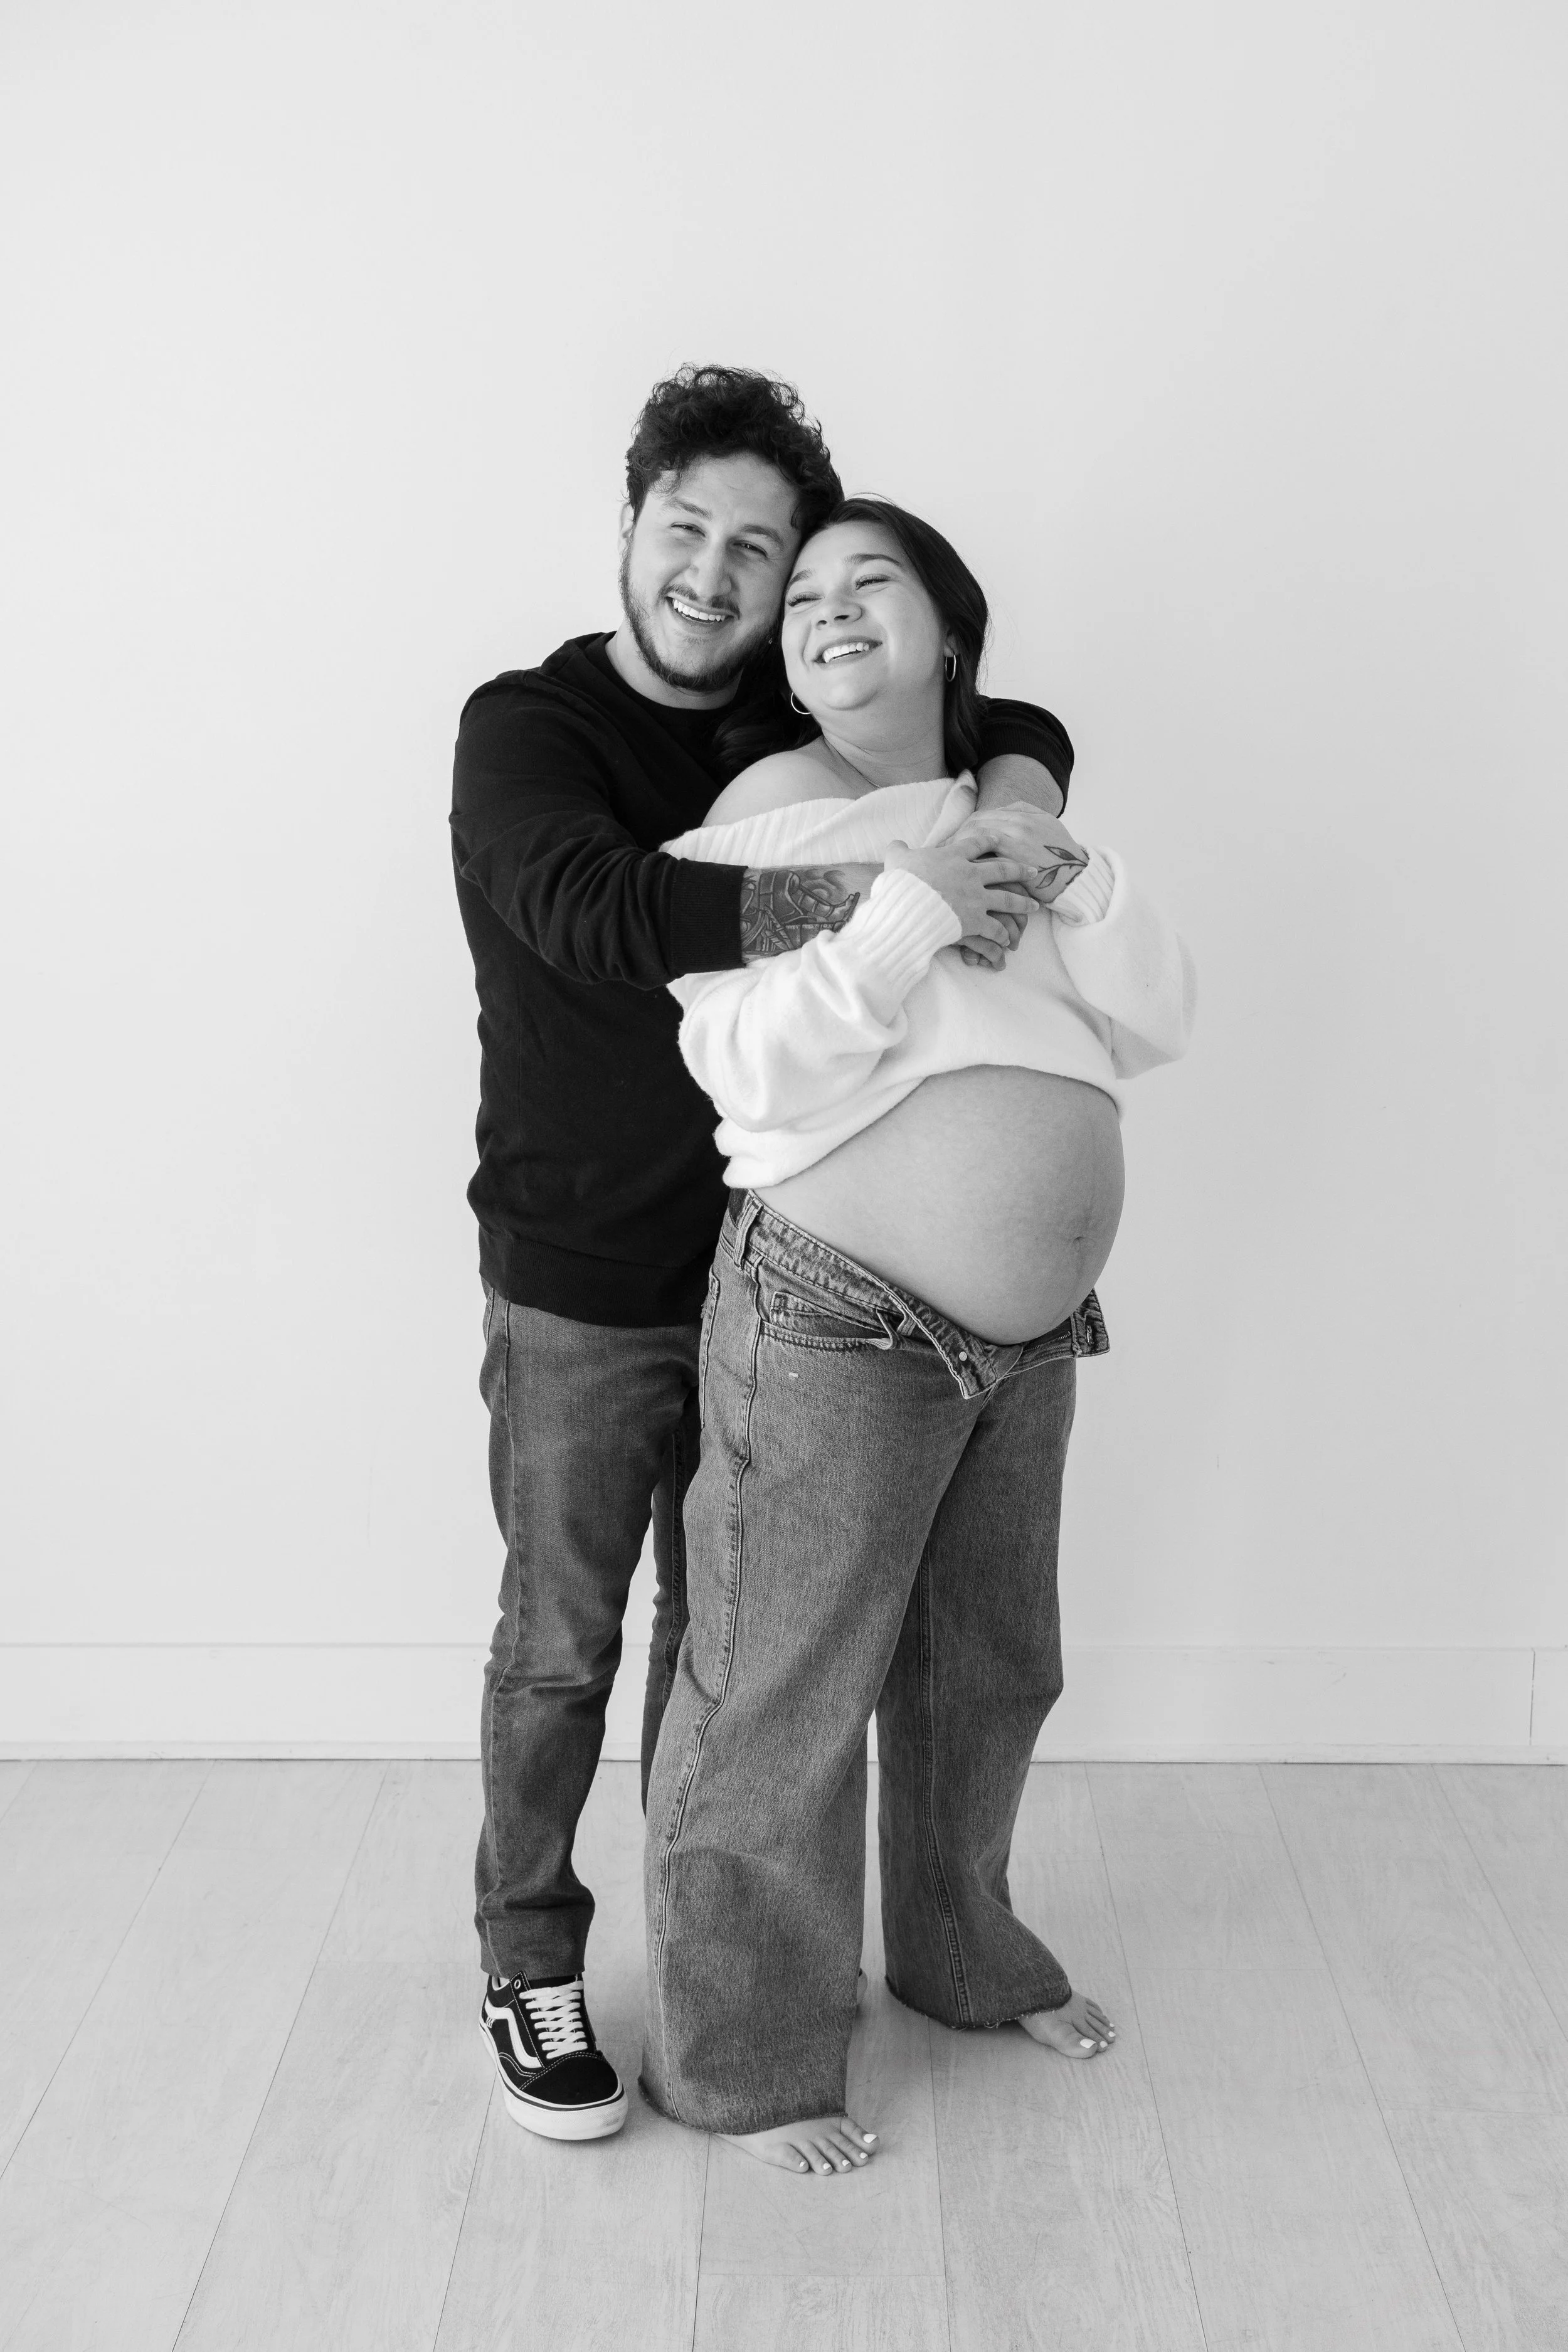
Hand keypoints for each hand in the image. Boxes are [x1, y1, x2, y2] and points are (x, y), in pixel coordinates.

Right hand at [883, 832, 1037, 959]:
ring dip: (1023, 903)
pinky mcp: (975, 921)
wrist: (906, 906)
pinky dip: (1002, 934)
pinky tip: (1007, 940)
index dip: (989, 840)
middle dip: (1020, 870)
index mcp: (953, 856)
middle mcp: (970, 874)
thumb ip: (899, 851)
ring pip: (1007, 899)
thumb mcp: (896, 859)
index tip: (999, 840)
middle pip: (1002, 869)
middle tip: (1034, 871)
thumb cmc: (900, 882)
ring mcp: (976, 898)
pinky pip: (995, 928)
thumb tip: (895, 845)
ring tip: (1035, 906)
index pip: (977, 843)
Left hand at [949, 802, 1088, 906]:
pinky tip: (960, 873)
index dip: (963, 828)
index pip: (981, 817)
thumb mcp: (1046, 821)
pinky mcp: (1014, 861)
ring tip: (947, 863)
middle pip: (974, 826)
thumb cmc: (1060, 852)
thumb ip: (1022, 811)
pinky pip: (984, 857)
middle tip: (942, 853)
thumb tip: (999, 810)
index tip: (951, 841)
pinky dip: (969, 863)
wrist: (1077, 875)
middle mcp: (1016, 824)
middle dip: (956, 839)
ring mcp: (1015, 841)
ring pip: (976, 839)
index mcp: (1021, 814)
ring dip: (958, 850)